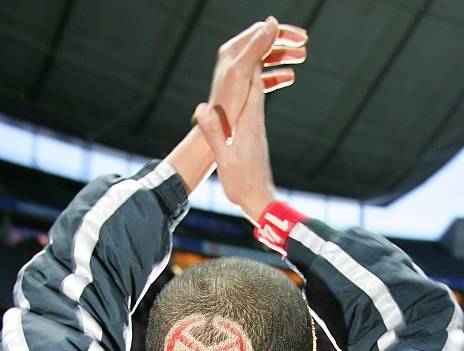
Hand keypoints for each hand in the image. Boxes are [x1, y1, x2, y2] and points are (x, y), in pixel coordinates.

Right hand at [166, 18, 305, 194]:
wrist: (262, 202)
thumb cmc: (242, 183)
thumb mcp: (223, 159)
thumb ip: (213, 133)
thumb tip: (201, 108)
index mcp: (248, 123)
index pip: (253, 83)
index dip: (254, 58)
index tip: (256, 36)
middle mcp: (256, 123)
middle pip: (257, 84)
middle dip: (255, 60)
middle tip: (252, 37)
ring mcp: (258, 131)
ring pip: (257, 96)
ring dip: (253, 77)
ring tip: (249, 60)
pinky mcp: (256, 140)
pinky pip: (254, 110)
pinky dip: (250, 96)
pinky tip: (243, 97)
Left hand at [204, 17, 306, 134]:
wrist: (218, 134)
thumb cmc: (227, 106)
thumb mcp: (242, 72)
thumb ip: (257, 47)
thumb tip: (273, 23)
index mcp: (232, 52)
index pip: (260, 31)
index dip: (282, 32)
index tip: (302, 38)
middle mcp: (234, 60)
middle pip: (264, 43)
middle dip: (285, 42)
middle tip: (305, 44)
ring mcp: (240, 75)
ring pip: (266, 59)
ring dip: (284, 56)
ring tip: (302, 57)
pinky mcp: (244, 90)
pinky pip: (264, 77)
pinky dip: (278, 74)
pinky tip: (290, 76)